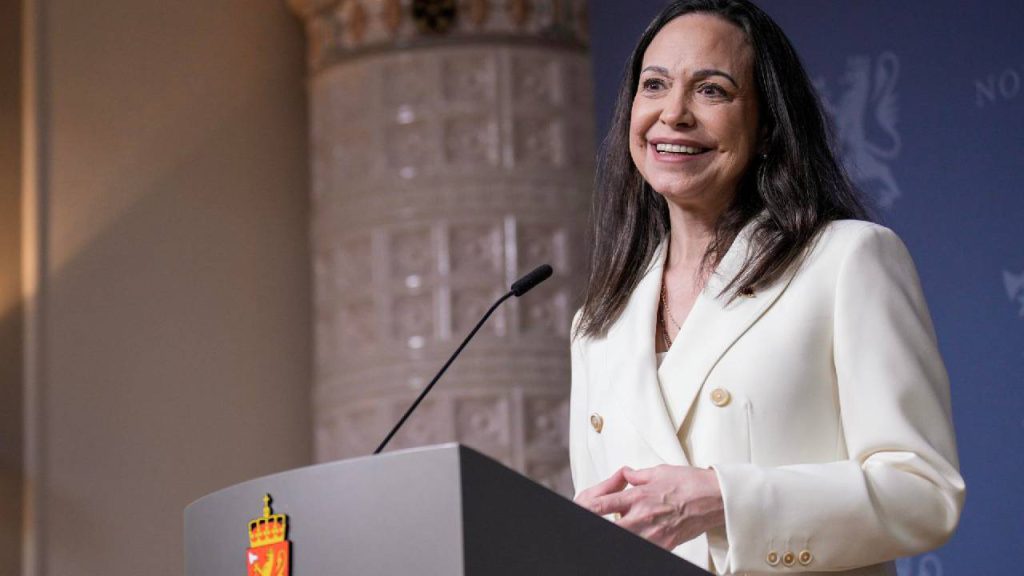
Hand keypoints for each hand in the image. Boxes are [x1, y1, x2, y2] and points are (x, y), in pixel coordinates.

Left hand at [575, 465, 724, 550]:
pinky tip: (638, 535)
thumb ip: (637, 476)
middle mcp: (642, 517)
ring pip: (626, 539)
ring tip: (622, 527)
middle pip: (611, 528)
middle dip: (601, 526)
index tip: (579, 510)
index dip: (587, 509)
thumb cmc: (690, 483)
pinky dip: (639, 542)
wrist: (715, 498)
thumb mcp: (659, 471)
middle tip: (598, 523)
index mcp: (638, 497)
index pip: (602, 505)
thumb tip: (625, 474)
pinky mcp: (666, 545)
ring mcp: (653, 534)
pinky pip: (645, 547)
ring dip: (620, 532)